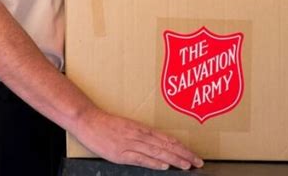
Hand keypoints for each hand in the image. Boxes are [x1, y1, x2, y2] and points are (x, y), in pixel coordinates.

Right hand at [73, 107, 203, 170]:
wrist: (89, 120)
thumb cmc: (108, 124)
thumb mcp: (129, 127)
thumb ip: (143, 136)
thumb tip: (159, 146)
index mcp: (143, 129)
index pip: (168, 140)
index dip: (182, 148)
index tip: (194, 155)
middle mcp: (140, 135)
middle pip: (167, 146)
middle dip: (184, 154)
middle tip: (198, 162)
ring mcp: (131, 144)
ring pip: (157, 152)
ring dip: (174, 159)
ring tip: (187, 165)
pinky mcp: (120, 153)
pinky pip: (140, 158)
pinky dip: (153, 162)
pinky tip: (164, 166)